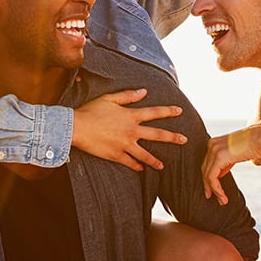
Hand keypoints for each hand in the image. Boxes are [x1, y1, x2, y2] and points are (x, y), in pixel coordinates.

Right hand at [71, 89, 185, 170]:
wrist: (76, 127)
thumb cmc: (91, 110)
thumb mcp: (109, 98)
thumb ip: (128, 96)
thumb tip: (144, 91)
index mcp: (130, 115)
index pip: (154, 112)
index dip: (168, 111)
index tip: (179, 111)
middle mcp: (131, 131)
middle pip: (157, 135)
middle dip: (172, 137)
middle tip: (184, 140)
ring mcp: (125, 145)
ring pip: (145, 154)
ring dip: (155, 160)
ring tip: (163, 165)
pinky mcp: (116, 155)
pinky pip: (130, 162)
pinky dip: (136, 166)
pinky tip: (141, 169)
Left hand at [202, 124, 260, 204]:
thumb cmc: (254, 144)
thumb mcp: (235, 153)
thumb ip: (226, 161)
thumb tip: (221, 171)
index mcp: (214, 143)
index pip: (207, 164)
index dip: (208, 178)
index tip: (213, 190)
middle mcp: (211, 145)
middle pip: (204, 169)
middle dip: (209, 186)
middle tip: (213, 198)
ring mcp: (214, 150)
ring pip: (207, 175)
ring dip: (214, 190)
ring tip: (221, 200)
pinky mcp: (219, 157)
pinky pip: (212, 177)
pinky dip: (216, 188)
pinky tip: (222, 195)